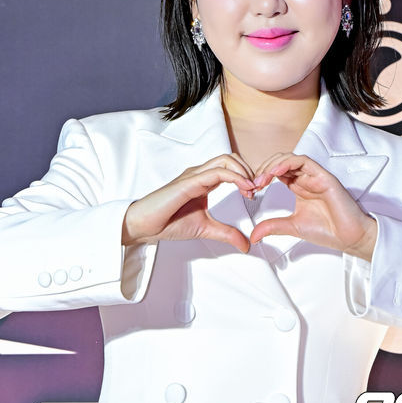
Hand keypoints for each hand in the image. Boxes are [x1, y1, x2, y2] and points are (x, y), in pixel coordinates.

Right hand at [122, 154, 255, 252]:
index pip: (230, 167)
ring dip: (244, 172)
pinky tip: (244, 189)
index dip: (246, 176)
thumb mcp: (206, 228)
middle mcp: (199, 174)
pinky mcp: (189, 182)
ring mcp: (194, 175)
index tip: (254, 194)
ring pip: (225, 160)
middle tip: (256, 189)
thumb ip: (226, 233)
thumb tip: (246, 245)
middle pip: (231, 158)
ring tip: (251, 189)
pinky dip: (234, 177)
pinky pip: (216, 172)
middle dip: (248, 170)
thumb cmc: (167, 223)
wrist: (144, 226)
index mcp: (204, 180)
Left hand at [249, 153, 377, 261]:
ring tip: (262, 177)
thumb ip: (272, 226)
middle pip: (280, 162)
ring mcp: (315, 176)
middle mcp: (306, 178)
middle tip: (254, 183)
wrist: (348, 237)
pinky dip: (288, 163)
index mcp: (298, 186)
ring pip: (290, 158)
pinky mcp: (323, 176)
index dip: (262, 176)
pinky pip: (304, 161)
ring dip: (273, 165)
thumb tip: (253, 235)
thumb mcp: (292, 227)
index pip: (276, 172)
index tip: (251, 189)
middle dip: (264, 169)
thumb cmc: (328, 230)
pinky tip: (276, 172)